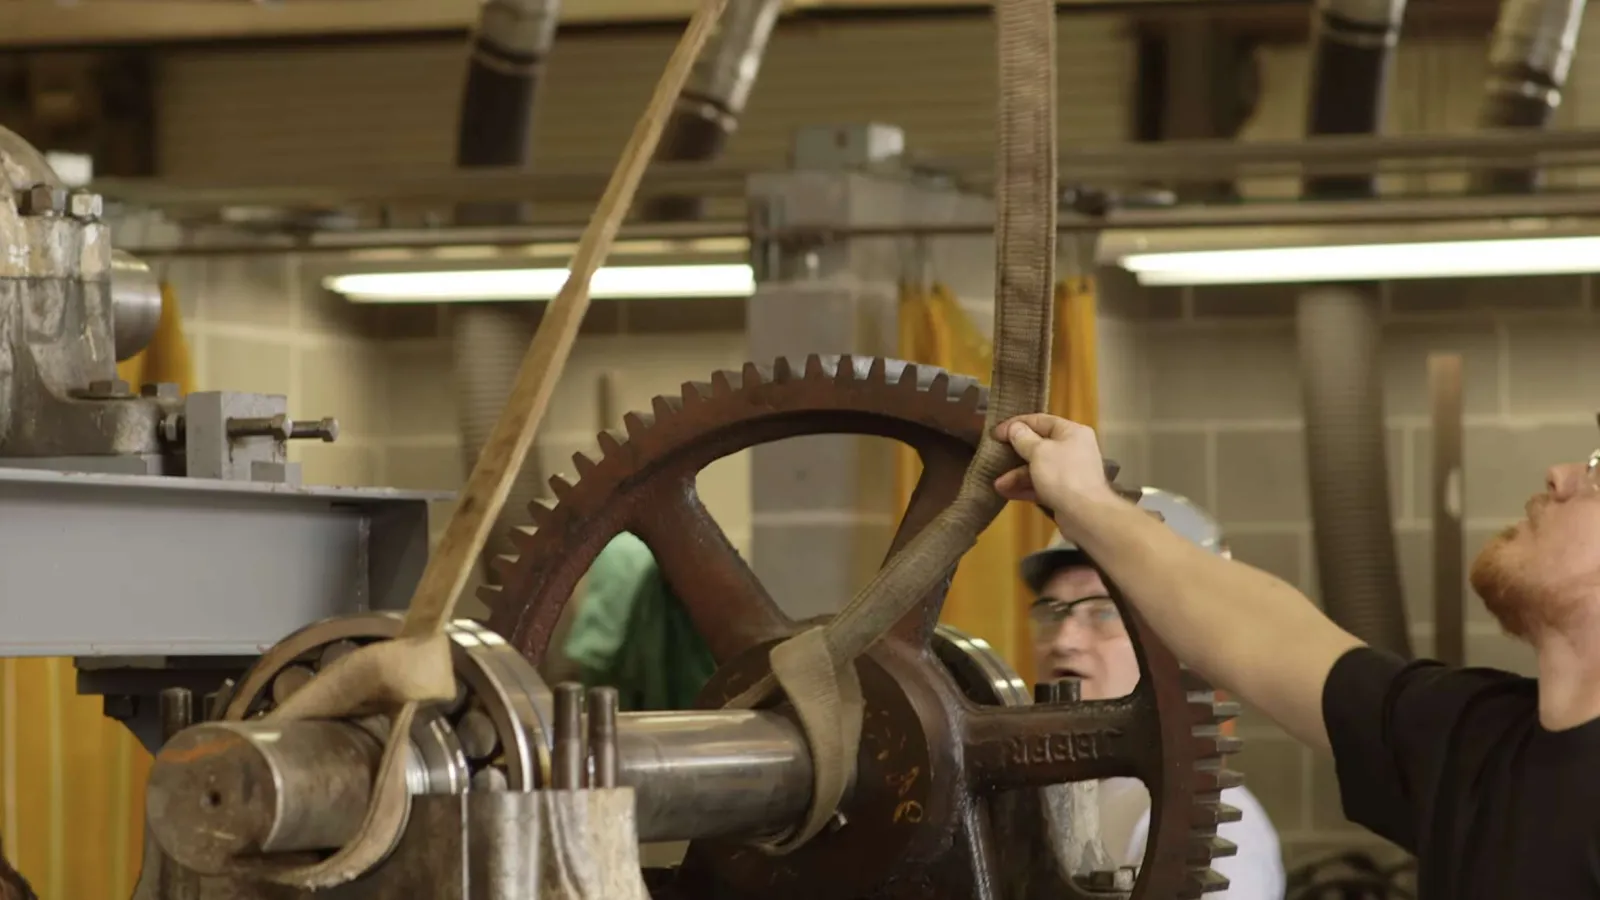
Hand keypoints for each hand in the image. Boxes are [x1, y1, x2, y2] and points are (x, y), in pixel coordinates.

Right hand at [993, 414, 1122, 534]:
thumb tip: (1015, 428)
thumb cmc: (1063, 475)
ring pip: (1037, 468)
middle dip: (1014, 453)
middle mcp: (1072, 449)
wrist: (1085, 514)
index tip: (996, 432)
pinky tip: (1005, 492)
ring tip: (997, 483)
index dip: (1017, 424)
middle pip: (1038, 445)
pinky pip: (1041, 485)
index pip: (1041, 420)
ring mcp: (1069, 472)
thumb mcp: (1039, 452)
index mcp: (1072, 432)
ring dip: (1016, 475)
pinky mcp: (1064, 492)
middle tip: (994, 455)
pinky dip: (1024, 487)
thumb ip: (1023, 438)